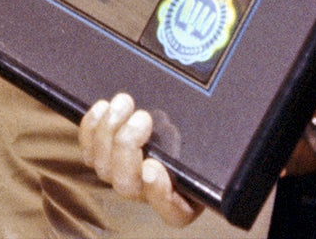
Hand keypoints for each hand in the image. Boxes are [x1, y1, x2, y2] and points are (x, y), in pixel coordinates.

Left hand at [78, 93, 200, 226]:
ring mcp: (124, 178)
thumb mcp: (210, 146)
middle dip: (128, 146)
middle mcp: (150, 194)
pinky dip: (91, 128)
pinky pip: (88, 151)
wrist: (174, 129)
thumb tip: (227, 126)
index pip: (172, 213)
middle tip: (142, 117)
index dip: (159, 193)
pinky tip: (103, 107)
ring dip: (108, 131)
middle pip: (127, 185)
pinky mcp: (102, 160)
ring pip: (103, 167)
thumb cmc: (198, 142)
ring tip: (123, 103)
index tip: (155, 167)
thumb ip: (213, 146)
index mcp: (184, 202)